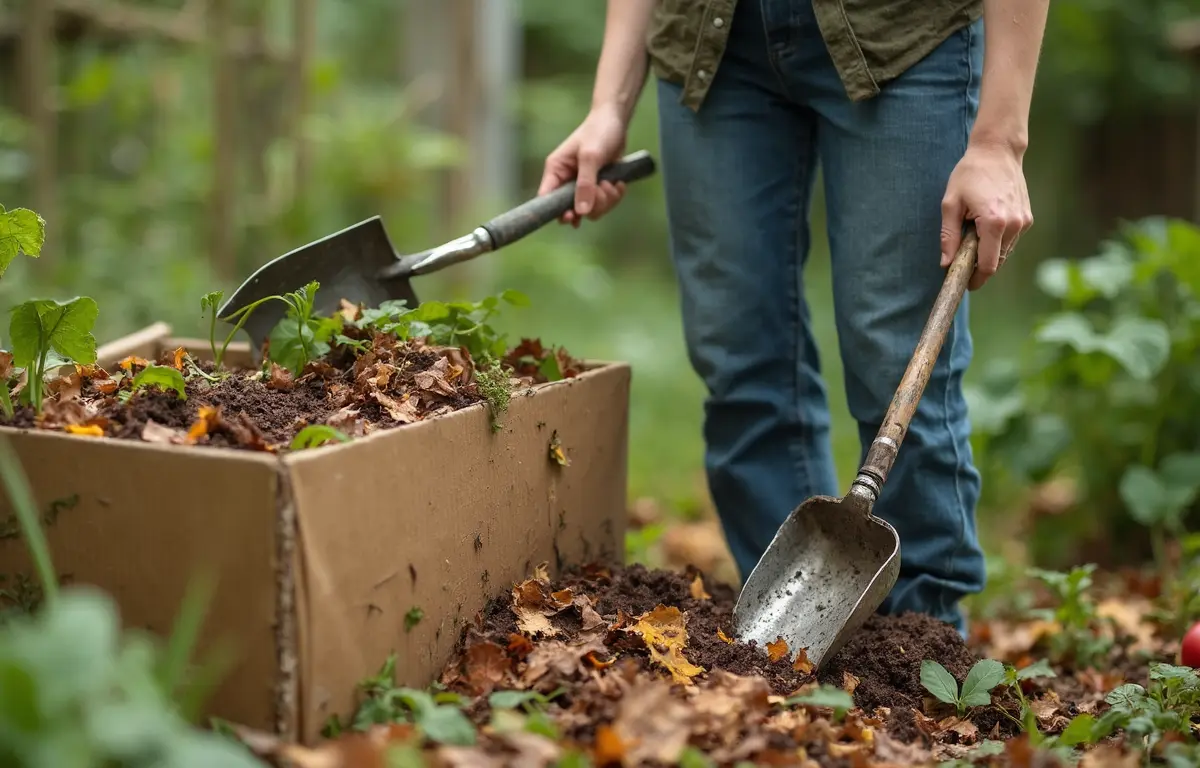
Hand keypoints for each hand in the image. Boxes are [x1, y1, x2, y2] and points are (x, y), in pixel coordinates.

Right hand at [538, 105, 629, 227]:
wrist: (616, 121)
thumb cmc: (599, 132)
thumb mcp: (591, 157)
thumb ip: (585, 184)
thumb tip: (581, 212)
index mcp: (556, 171)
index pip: (546, 199)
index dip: (557, 212)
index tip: (572, 217)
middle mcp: (566, 181)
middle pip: (572, 211)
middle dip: (591, 205)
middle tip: (601, 189)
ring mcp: (583, 185)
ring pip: (591, 210)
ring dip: (605, 201)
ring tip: (612, 183)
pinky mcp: (597, 187)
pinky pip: (604, 204)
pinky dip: (614, 197)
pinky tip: (618, 183)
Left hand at [939, 142, 1032, 289]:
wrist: (998, 151)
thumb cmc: (970, 174)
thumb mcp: (950, 204)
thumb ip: (948, 236)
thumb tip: (946, 263)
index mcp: (994, 223)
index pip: (988, 265)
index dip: (975, 278)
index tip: (964, 284)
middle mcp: (1014, 225)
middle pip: (997, 262)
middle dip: (980, 267)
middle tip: (962, 262)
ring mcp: (1024, 221)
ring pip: (1005, 252)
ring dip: (989, 253)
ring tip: (972, 237)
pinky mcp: (1028, 217)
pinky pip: (1011, 240)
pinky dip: (998, 242)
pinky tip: (985, 227)